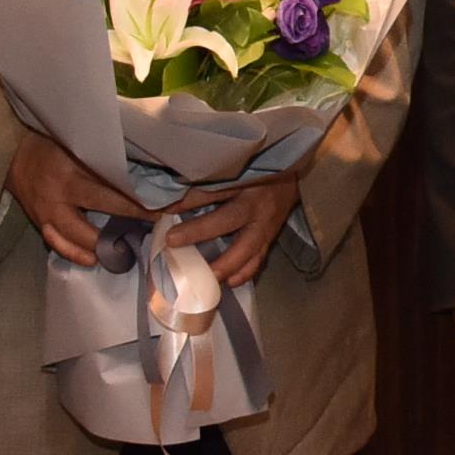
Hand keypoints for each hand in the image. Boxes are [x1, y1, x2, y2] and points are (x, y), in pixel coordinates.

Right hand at [7, 129, 149, 268]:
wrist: (12, 154)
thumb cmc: (50, 145)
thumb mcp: (77, 145)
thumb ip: (102, 160)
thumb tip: (142, 175)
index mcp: (71, 168)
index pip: (110, 188)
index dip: (137, 201)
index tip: (163, 208)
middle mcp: (58, 193)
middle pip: (97, 212)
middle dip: (127, 222)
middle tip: (153, 229)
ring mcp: (46, 212)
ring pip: (75, 238)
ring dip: (101, 246)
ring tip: (125, 251)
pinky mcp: (38, 223)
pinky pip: (57, 244)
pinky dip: (76, 253)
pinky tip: (94, 259)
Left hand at [161, 174, 303, 289]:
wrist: (292, 178)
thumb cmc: (257, 172)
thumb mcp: (233, 172)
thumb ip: (206, 186)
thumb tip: (170, 200)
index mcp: (244, 181)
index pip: (212, 189)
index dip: (187, 199)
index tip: (162, 208)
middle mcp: (256, 203)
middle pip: (228, 218)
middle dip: (200, 231)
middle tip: (173, 241)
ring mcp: (267, 224)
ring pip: (246, 248)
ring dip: (224, 264)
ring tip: (203, 276)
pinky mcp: (271, 238)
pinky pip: (257, 259)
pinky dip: (243, 272)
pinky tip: (229, 282)